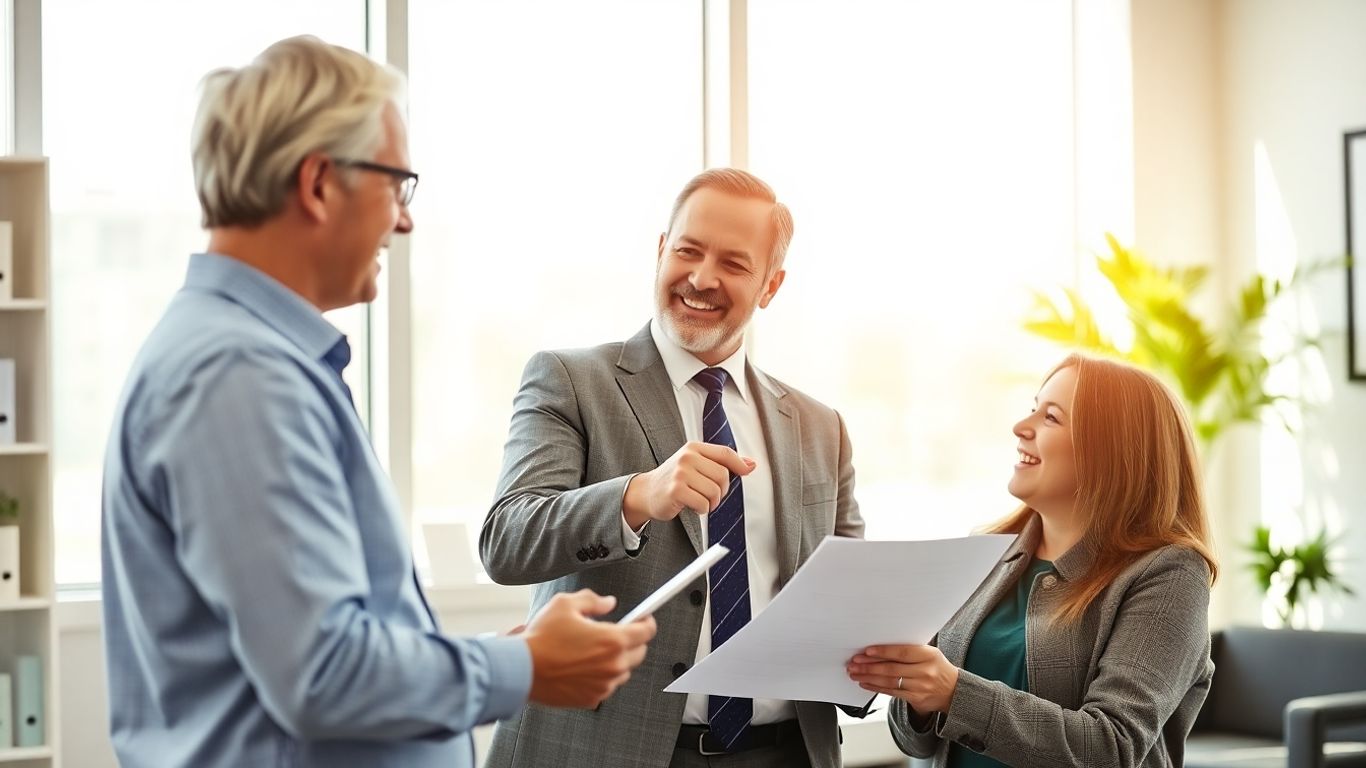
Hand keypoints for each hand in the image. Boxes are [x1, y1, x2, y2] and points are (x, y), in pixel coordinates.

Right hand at [522, 589, 657, 707]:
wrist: (522, 670)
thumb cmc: (541, 639)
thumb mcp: (565, 604)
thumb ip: (592, 600)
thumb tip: (608, 603)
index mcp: (612, 640)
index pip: (646, 631)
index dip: (647, 622)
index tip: (644, 618)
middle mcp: (613, 665)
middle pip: (639, 653)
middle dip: (631, 641)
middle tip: (614, 633)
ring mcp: (604, 685)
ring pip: (622, 671)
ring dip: (615, 660)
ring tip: (592, 651)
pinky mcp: (592, 699)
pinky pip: (606, 686)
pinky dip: (600, 677)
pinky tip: (582, 667)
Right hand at [623, 441, 754, 527]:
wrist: (646, 492)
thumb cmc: (673, 479)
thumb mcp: (694, 464)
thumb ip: (720, 463)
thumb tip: (750, 464)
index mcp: (693, 448)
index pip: (725, 453)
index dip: (739, 464)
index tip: (748, 471)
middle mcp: (687, 457)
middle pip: (723, 476)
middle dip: (721, 491)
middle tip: (711, 495)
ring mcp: (681, 473)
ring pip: (714, 492)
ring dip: (711, 502)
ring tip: (700, 500)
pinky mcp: (676, 490)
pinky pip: (703, 504)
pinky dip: (701, 509)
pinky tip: (691, 505)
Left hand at [847, 644, 958, 713]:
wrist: (953, 691)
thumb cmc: (937, 668)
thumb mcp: (929, 654)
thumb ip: (909, 650)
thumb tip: (880, 646)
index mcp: (929, 655)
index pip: (902, 652)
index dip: (883, 651)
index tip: (867, 651)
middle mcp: (925, 671)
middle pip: (892, 668)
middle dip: (869, 665)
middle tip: (854, 662)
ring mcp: (920, 687)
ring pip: (889, 681)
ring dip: (869, 677)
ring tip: (855, 673)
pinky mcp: (916, 699)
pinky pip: (891, 692)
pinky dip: (875, 687)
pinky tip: (865, 683)